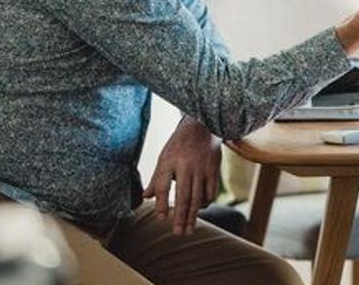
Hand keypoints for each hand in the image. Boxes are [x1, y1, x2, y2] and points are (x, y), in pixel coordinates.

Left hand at [143, 117, 220, 235]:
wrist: (202, 126)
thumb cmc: (178, 145)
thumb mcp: (164, 158)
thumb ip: (156, 179)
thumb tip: (145, 197)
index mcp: (168, 161)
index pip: (163, 186)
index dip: (162, 204)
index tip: (162, 218)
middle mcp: (185, 165)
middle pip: (183, 196)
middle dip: (180, 217)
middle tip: (178, 233)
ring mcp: (201, 168)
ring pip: (197, 196)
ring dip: (193, 215)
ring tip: (189, 229)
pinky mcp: (213, 168)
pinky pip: (211, 191)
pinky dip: (206, 202)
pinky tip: (200, 209)